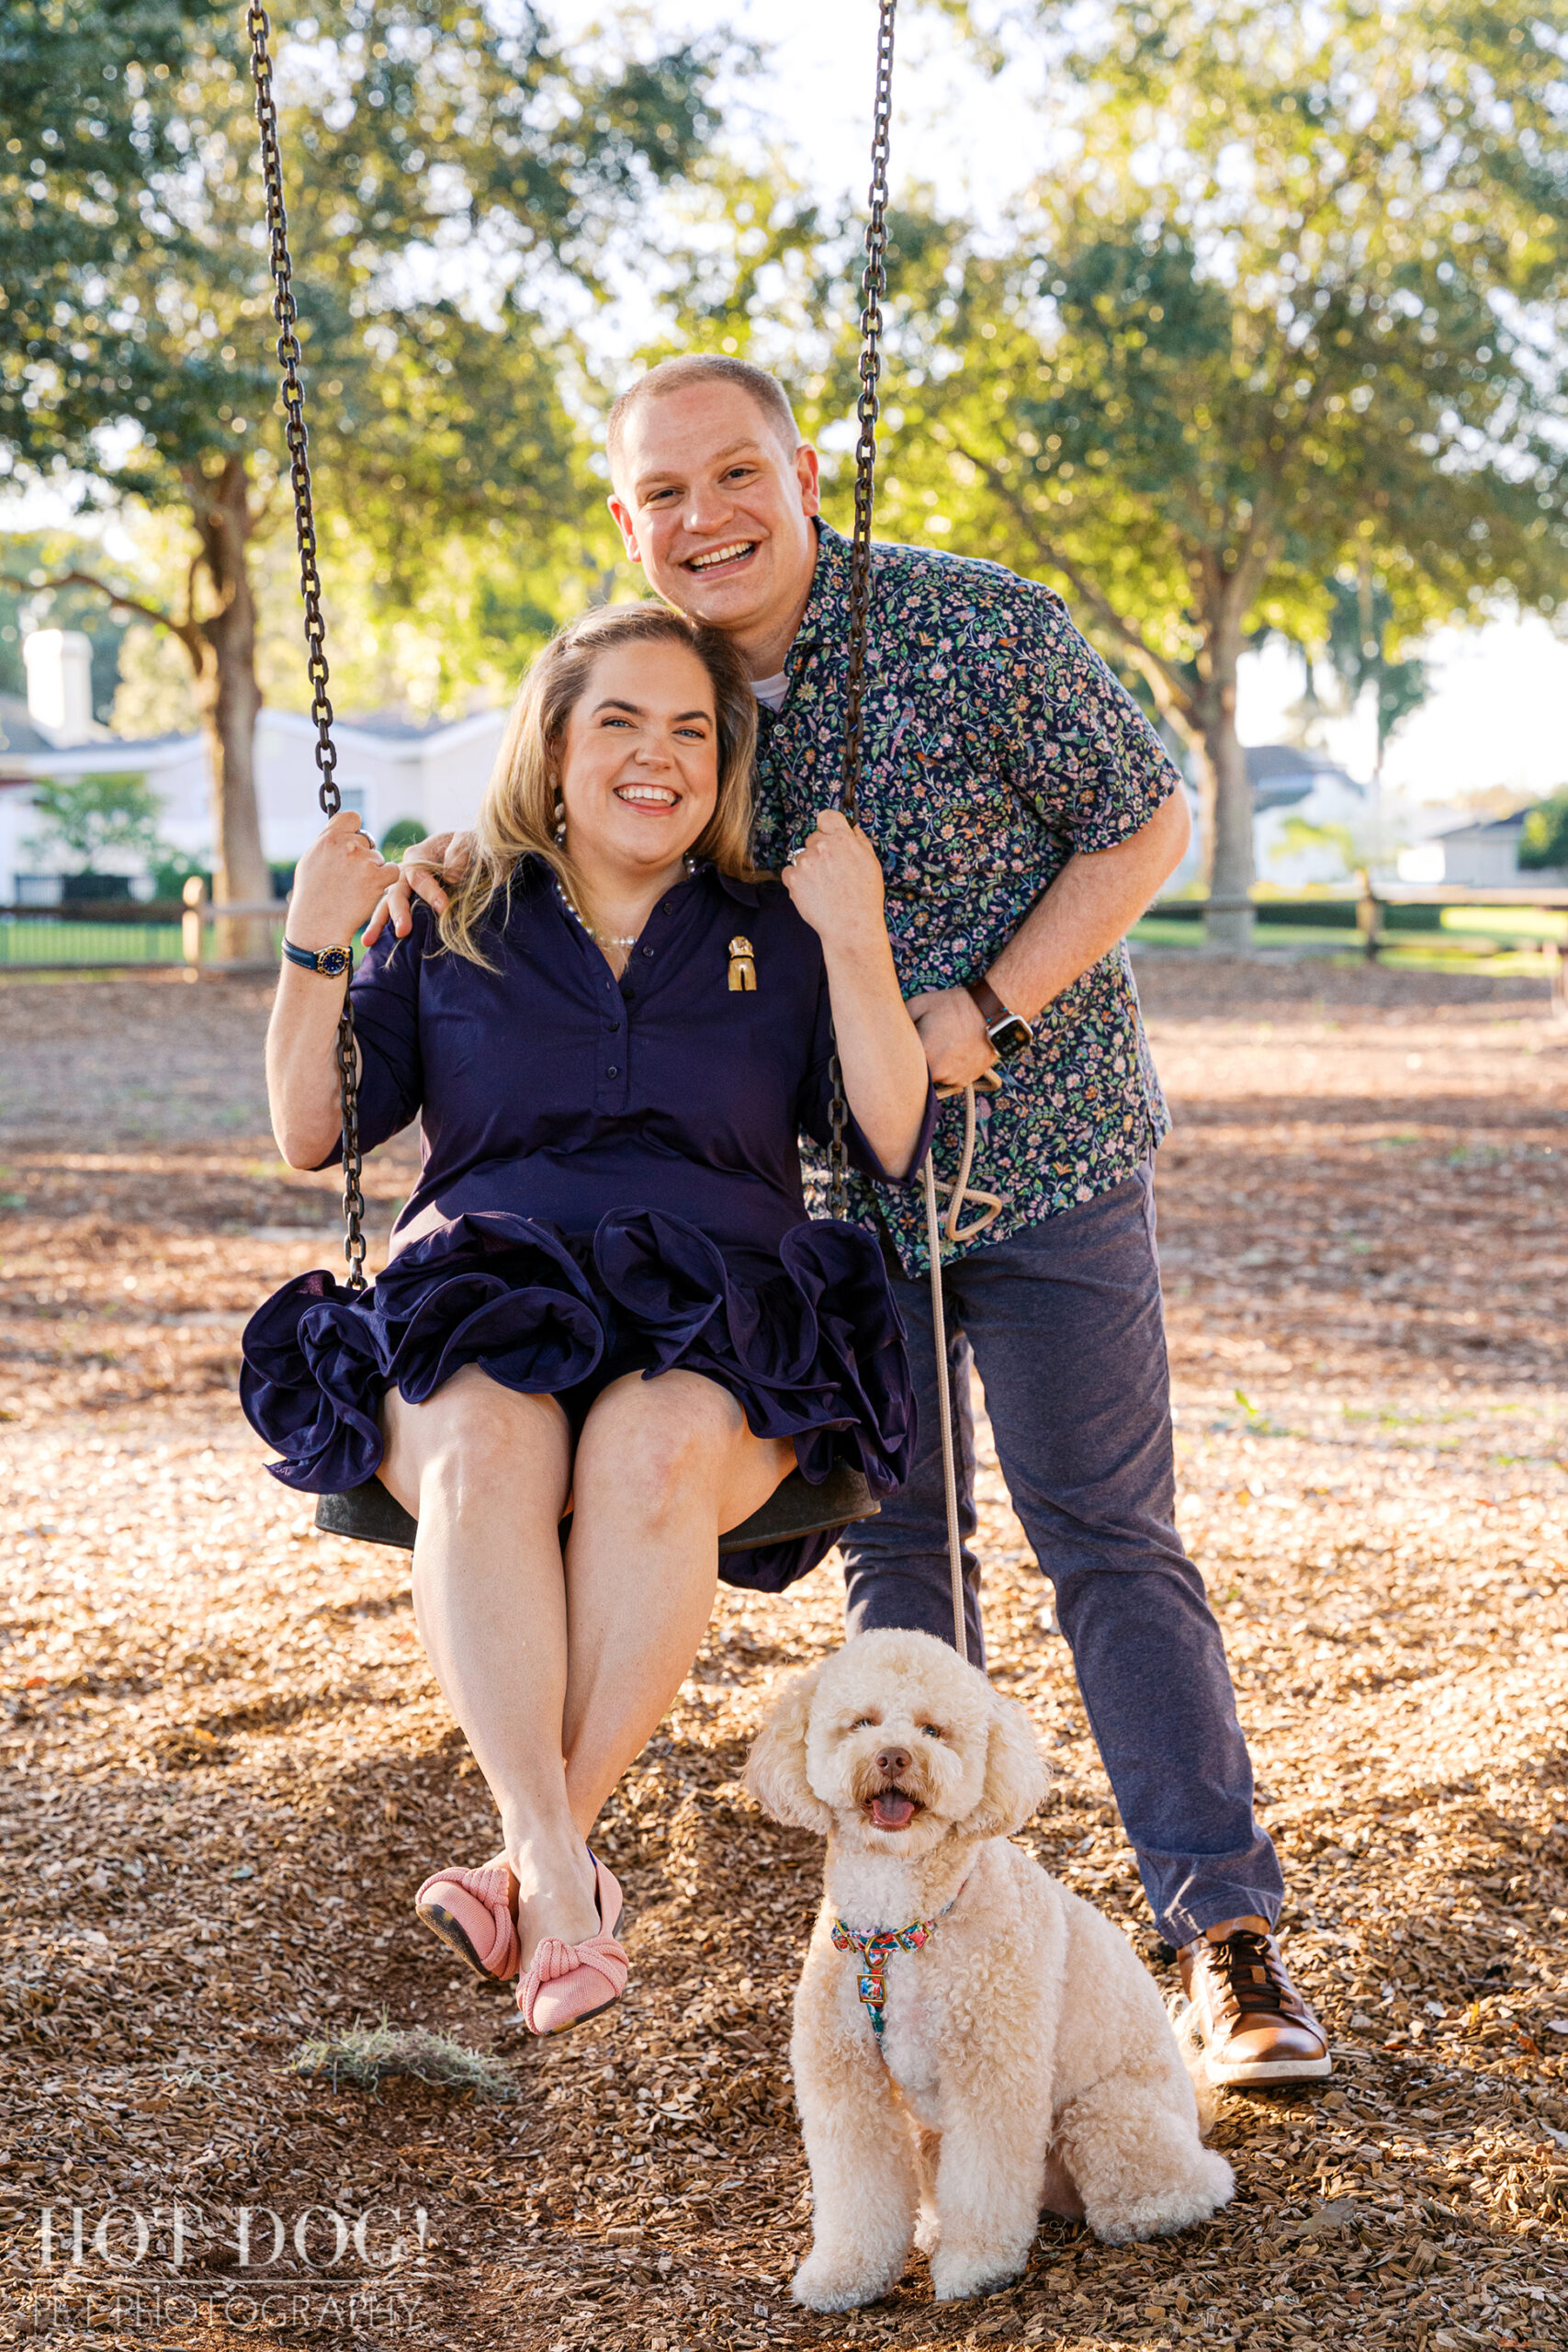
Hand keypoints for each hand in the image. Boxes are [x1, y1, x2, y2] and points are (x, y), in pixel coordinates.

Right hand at [286, 812, 402, 949]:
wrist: (318, 924)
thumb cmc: (311, 896)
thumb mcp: (310, 861)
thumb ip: (327, 843)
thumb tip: (340, 831)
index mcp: (328, 838)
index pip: (352, 817)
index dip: (354, 830)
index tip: (351, 843)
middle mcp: (346, 845)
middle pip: (366, 840)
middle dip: (362, 856)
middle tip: (349, 877)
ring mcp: (363, 860)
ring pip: (378, 858)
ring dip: (372, 871)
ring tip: (354, 889)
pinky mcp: (377, 878)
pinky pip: (392, 871)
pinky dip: (385, 881)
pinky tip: (370, 891)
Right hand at [361, 830, 471, 945]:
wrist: (472, 859)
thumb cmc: (471, 849)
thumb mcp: (469, 843)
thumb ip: (461, 851)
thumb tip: (451, 874)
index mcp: (419, 856)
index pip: (418, 875)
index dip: (429, 891)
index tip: (443, 907)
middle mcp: (406, 873)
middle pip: (397, 892)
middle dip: (399, 912)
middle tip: (403, 931)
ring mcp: (404, 890)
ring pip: (387, 905)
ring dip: (378, 924)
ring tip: (369, 942)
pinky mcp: (407, 905)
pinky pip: (392, 916)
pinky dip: (382, 929)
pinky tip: (373, 945)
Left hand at [780, 809, 887, 949]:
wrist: (851, 926)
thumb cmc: (864, 898)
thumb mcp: (871, 863)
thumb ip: (859, 841)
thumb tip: (851, 828)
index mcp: (842, 839)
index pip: (827, 816)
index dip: (827, 827)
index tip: (829, 836)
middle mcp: (822, 846)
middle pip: (813, 839)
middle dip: (819, 852)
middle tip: (831, 873)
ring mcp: (805, 862)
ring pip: (801, 857)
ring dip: (808, 868)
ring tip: (824, 888)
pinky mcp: (792, 878)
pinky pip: (790, 873)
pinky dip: (797, 882)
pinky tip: (812, 893)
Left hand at [905, 986, 999, 1088]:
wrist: (992, 1012)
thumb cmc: (954, 1006)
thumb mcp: (920, 1004)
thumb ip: (899, 1020)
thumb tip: (887, 1031)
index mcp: (923, 1054)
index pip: (898, 1064)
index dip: (897, 1056)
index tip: (897, 1049)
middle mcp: (938, 1073)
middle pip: (915, 1074)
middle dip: (915, 1062)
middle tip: (923, 1043)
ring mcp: (953, 1079)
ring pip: (932, 1078)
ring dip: (932, 1066)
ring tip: (942, 1044)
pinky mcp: (965, 1081)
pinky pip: (948, 1079)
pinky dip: (947, 1069)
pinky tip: (952, 1052)